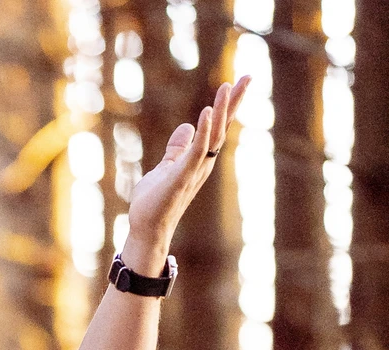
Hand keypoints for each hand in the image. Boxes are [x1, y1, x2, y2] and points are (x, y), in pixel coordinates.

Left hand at [124, 75, 251, 251]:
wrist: (147, 226)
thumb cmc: (156, 200)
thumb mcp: (166, 166)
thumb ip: (177, 148)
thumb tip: (186, 127)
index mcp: (200, 158)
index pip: (218, 128)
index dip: (228, 105)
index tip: (238, 82)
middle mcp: (203, 163)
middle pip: (223, 127)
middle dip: (234, 102)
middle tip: (248, 77)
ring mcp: (194, 170)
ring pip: (214, 136)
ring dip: (221, 111)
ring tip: (227, 87)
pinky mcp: (182, 177)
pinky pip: (197, 151)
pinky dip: (204, 132)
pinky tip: (207, 113)